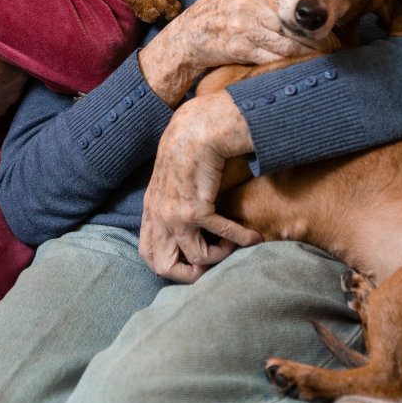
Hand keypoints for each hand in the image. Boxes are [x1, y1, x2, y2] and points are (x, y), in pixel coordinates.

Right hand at [138, 0, 318, 105]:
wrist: (188, 35)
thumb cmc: (220, 8)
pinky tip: (301, 66)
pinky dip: (289, 64)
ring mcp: (243, 25)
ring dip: (308, 53)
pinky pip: (273, 58)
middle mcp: (248, 1)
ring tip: (324, 57)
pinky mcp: (239, 48)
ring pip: (288, 44)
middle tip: (336, 44)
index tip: (331, 22)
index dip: (314, 14)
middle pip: (294, 23)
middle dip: (317, 37)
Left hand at [139, 93, 261, 281]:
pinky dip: (241, 239)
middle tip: (212, 264)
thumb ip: (170, 203)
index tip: (192, 261)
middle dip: (190, 273)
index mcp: (151, 210)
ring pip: (196, 258)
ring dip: (220, 255)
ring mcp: (175, 215)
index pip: (148, 253)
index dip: (169, 266)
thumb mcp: (168, 181)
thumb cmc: (189, 150)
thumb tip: (186, 225)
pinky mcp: (196, 209)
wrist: (198, 129)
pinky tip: (254, 237)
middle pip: (163, 266)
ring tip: (233, 245)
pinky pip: (221, 236)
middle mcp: (159, 216)